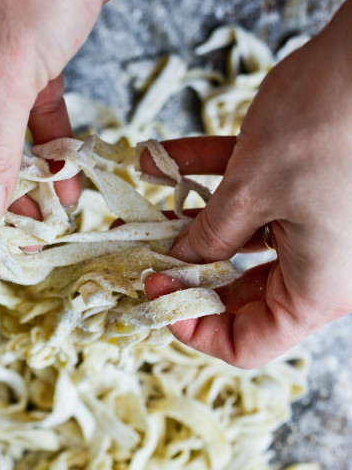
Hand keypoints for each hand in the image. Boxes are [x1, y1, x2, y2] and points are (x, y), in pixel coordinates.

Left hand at [141, 0, 351, 367]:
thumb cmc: (330, 124)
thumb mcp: (251, 191)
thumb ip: (208, 238)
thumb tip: (174, 266)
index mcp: (315, 292)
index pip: (248, 345)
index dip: (194, 330)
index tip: (157, 293)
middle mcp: (318, 270)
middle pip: (238, 297)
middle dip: (182, 274)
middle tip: (138, 255)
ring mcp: (314, 230)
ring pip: (238, 245)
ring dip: (187, 226)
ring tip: (139, 210)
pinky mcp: (306, 192)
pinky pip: (251, 200)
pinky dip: (209, 182)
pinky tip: (160, 159)